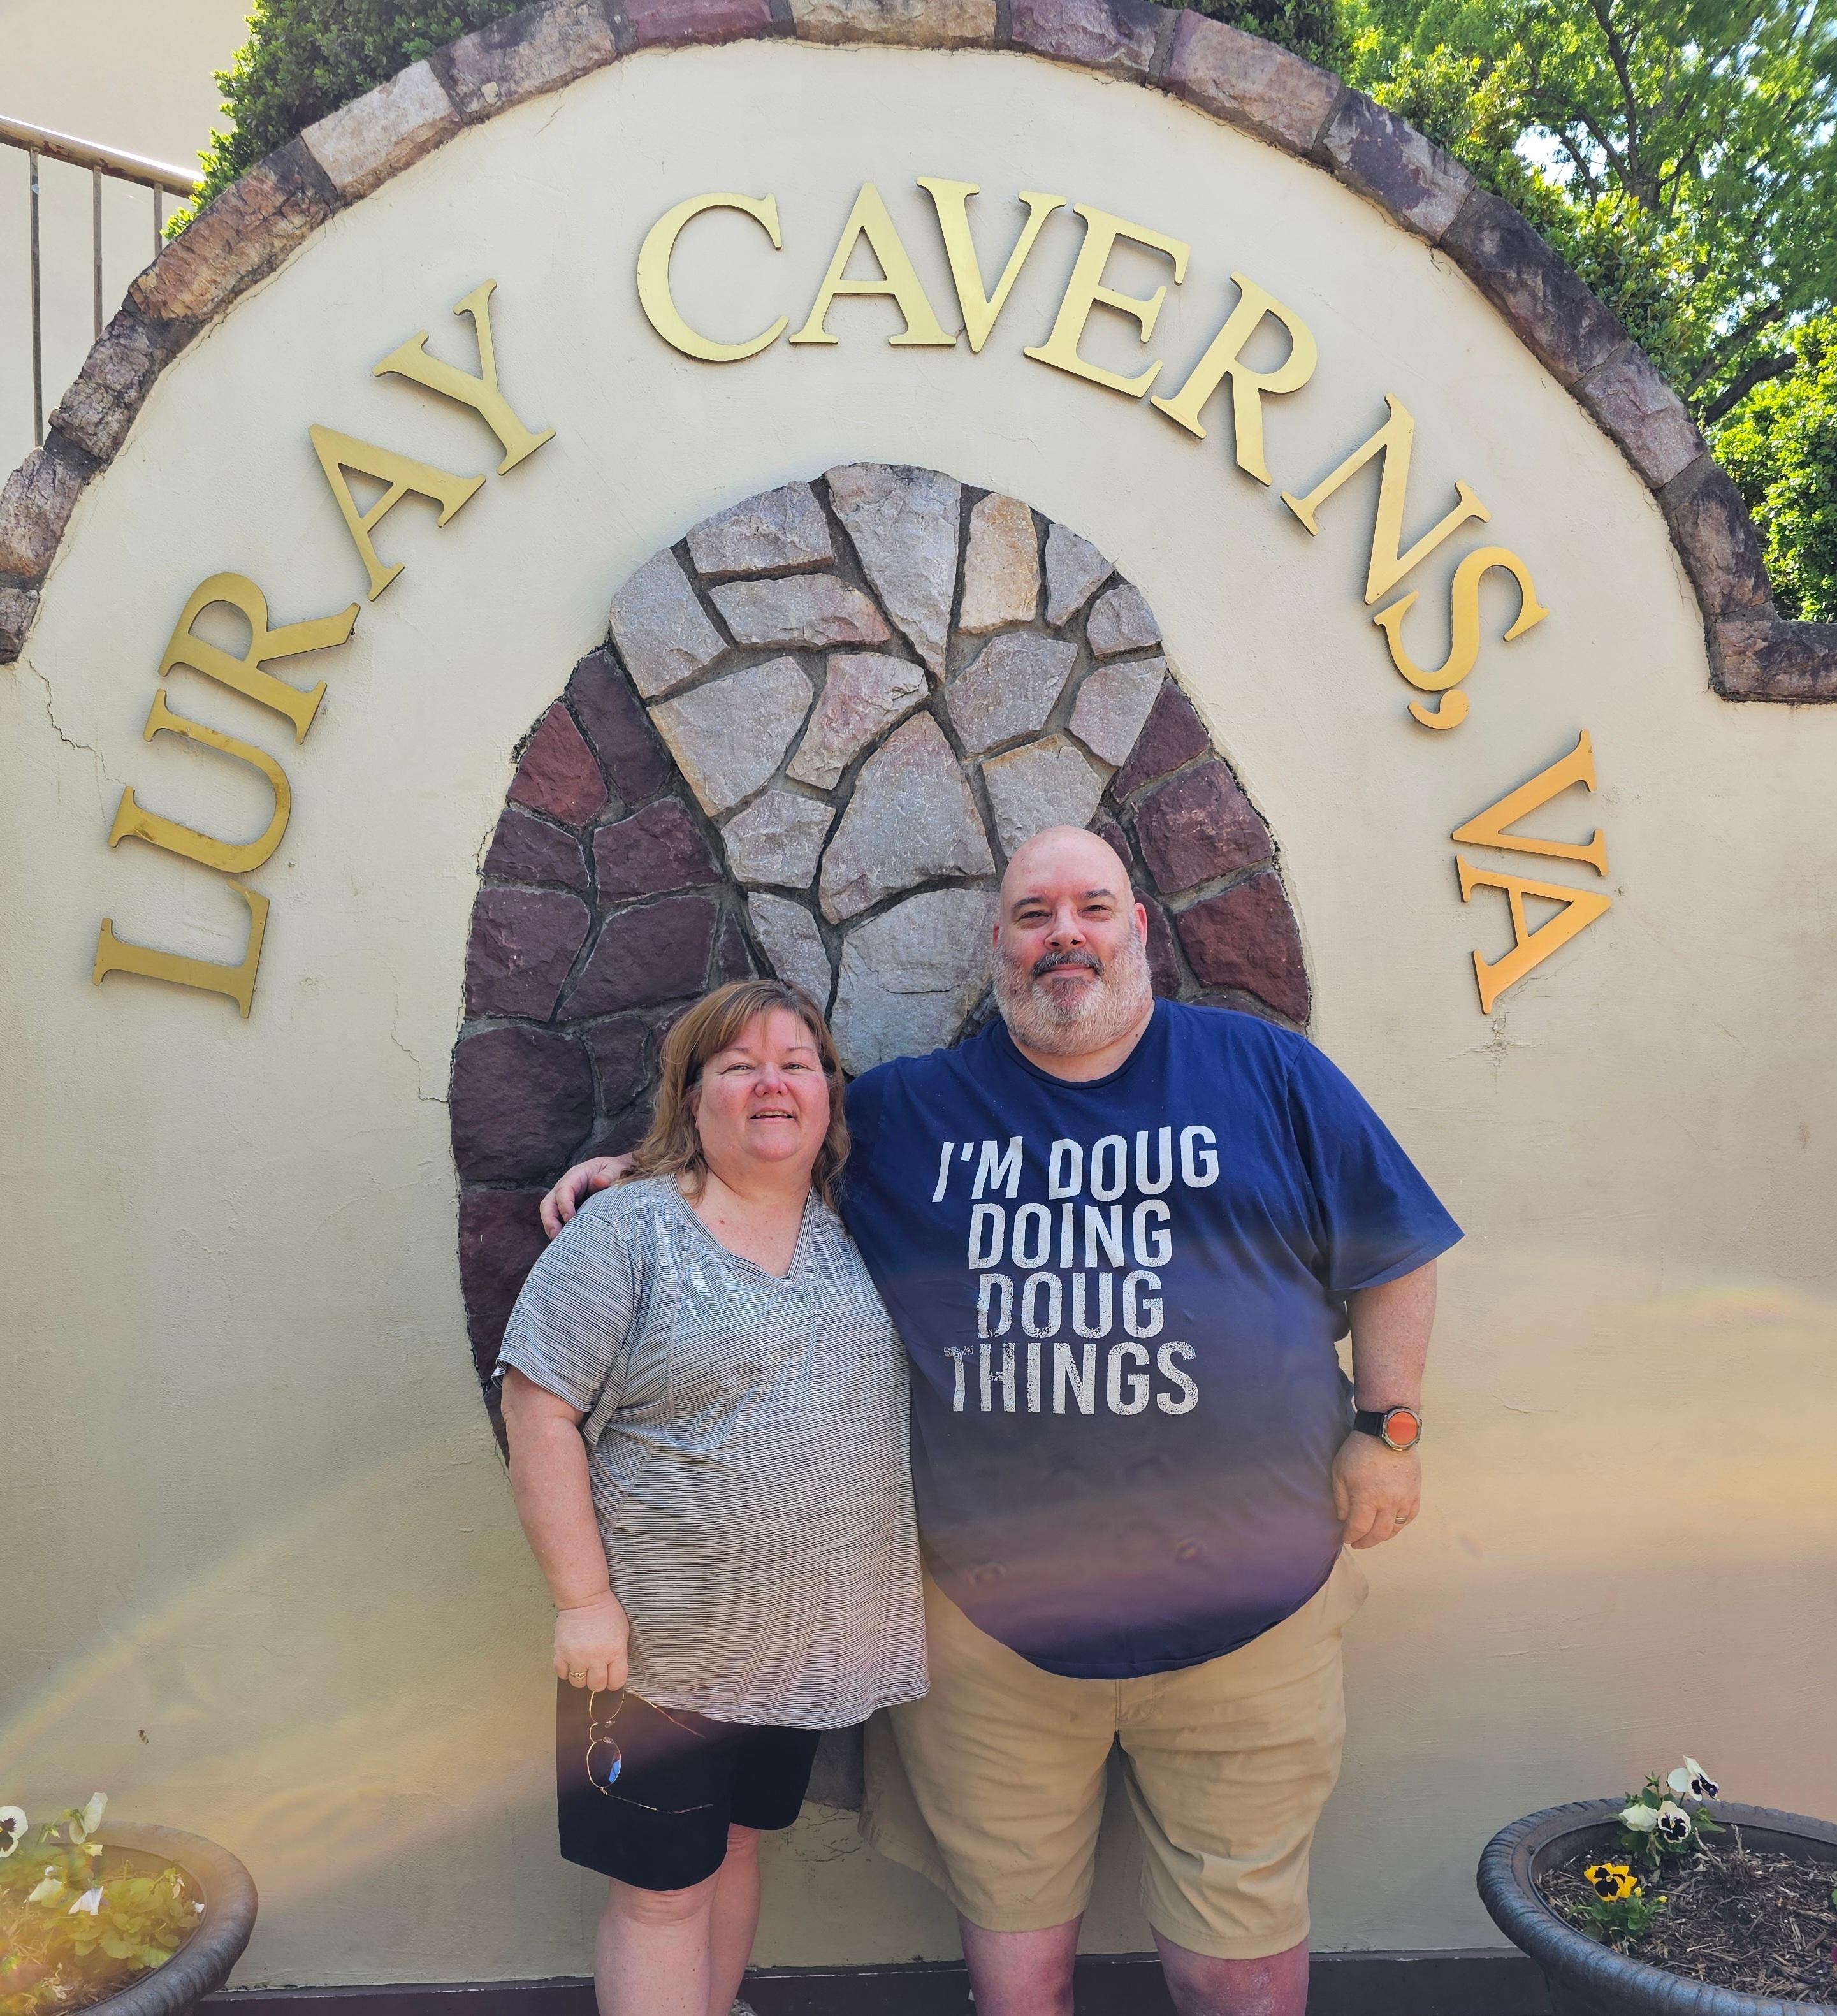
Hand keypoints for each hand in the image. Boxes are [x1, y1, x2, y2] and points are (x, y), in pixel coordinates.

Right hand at [540, 1155, 630, 1237]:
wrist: (618, 1176)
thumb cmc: (616, 1172)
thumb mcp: (615, 1169)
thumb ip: (608, 1175)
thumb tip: (598, 1182)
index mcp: (575, 1176)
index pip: (563, 1190)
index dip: (564, 1204)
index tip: (569, 1219)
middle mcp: (566, 1188)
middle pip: (548, 1204)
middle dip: (549, 1221)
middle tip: (557, 1237)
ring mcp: (565, 1200)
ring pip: (550, 1215)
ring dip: (552, 1230)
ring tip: (561, 1245)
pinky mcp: (569, 1211)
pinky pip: (559, 1222)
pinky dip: (561, 1233)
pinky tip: (569, 1244)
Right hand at [555, 1591, 629, 1691]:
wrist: (584, 1598)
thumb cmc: (606, 1612)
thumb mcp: (622, 1633)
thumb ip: (619, 1655)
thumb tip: (615, 1674)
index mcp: (615, 1651)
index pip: (616, 1682)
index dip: (614, 1681)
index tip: (612, 1677)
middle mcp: (596, 1657)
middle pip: (597, 1686)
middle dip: (598, 1680)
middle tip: (597, 1670)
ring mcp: (577, 1656)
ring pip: (578, 1683)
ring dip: (581, 1677)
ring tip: (583, 1665)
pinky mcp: (561, 1652)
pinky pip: (561, 1674)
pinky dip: (566, 1671)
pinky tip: (571, 1662)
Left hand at [1332, 1431, 1420, 1549]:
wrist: (1388, 1432)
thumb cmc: (1359, 1450)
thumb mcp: (1339, 1472)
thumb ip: (1340, 1498)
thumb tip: (1343, 1518)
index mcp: (1367, 1498)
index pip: (1359, 1528)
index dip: (1351, 1536)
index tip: (1346, 1538)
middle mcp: (1388, 1503)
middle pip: (1379, 1533)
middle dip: (1367, 1541)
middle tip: (1359, 1543)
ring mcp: (1404, 1499)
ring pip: (1395, 1527)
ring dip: (1383, 1535)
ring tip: (1374, 1536)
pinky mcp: (1415, 1493)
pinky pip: (1409, 1516)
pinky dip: (1400, 1524)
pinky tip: (1392, 1524)